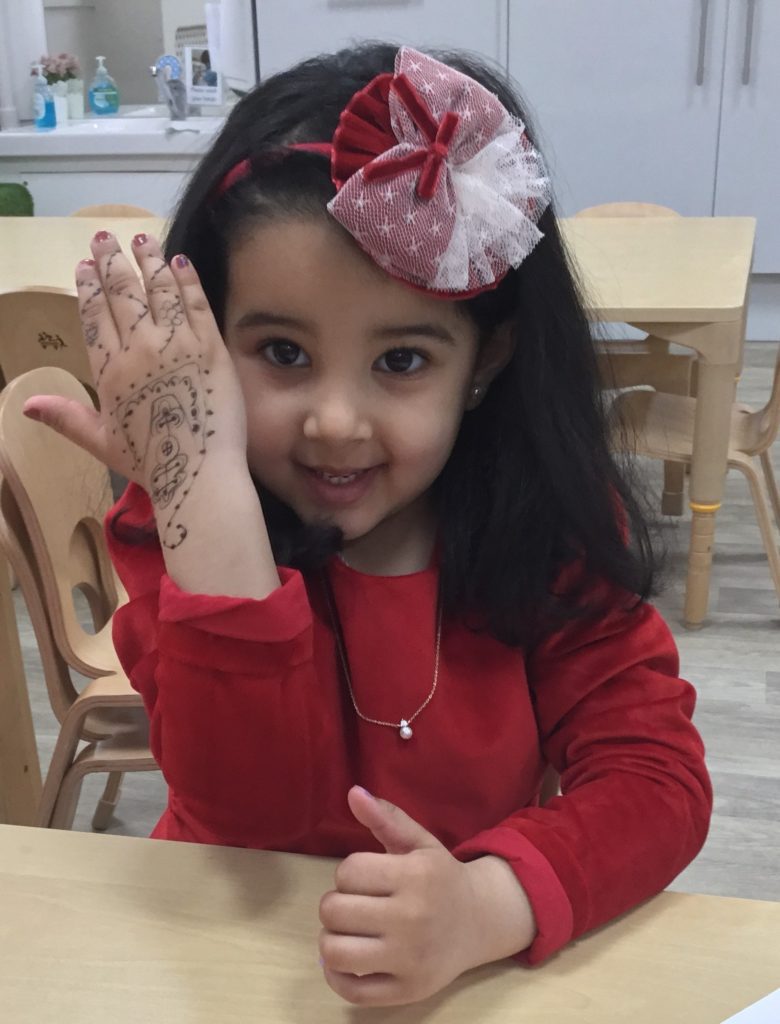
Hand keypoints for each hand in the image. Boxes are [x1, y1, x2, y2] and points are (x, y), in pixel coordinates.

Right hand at [22, 231, 247, 548]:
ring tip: (142, 239)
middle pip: (122, 292)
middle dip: (111, 260)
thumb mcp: (100, 441)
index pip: (94, 314)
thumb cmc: (148, 461)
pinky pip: (196, 303)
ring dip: (149, 260)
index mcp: (109, 368)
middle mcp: (140, 347)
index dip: (88, 286)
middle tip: (105, 237)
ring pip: (160, 289)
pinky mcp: (212, 346)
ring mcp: (179, 343)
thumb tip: (26, 404)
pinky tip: (181, 262)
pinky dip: (187, 279)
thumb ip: (65, 417)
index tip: (85, 265)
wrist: (198, 468)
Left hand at [318, 786, 534, 1006]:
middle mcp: (413, 918)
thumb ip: (385, 817)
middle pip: (334, 911)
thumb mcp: (419, 842)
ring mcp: (409, 959)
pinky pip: (351, 990)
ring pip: (334, 951)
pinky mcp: (406, 990)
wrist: (480, 921)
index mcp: (416, 876)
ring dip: (332, 938)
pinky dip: (337, 975)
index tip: (367, 878)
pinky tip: (349, 958)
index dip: (349, 873)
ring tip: (349, 931)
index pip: (347, 872)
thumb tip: (353, 792)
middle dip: (337, 903)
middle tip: (356, 904)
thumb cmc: (440, 877)